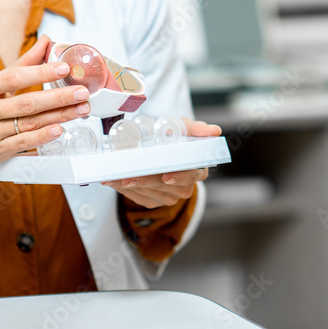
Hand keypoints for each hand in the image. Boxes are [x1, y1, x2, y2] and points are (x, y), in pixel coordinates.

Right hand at [0, 35, 90, 208]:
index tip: (64, 67)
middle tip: (82, 92)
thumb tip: (46, 42)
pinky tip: (60, 129)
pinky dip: (44, 136)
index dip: (40, 72)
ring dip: (60, 116)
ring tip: (81, 108)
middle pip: (27, 103)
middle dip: (59, 97)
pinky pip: (24, 143)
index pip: (14, 78)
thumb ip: (20, 65)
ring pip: (30, 123)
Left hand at [101, 118, 221, 208]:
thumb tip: (215, 130)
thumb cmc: (177, 136)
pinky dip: (123, 189)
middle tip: (127, 175)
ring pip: (149, 193)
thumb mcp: (187, 128)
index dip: (180, 177)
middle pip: (165, 186)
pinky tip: (112, 180)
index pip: (192, 175)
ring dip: (129, 185)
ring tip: (113, 175)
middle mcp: (185, 187)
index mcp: (198, 169)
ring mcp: (169, 197)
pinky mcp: (153, 201)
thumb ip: (199, 128)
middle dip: (144, 181)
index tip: (166, 176)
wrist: (163, 149)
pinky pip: (138, 198)